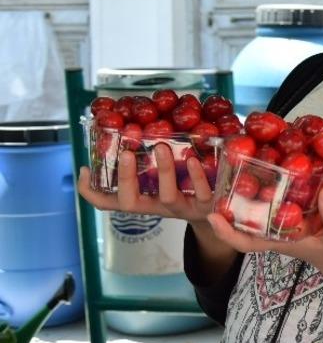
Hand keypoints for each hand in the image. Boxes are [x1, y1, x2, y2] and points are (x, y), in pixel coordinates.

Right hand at [77, 145, 213, 221]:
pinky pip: (203, 195)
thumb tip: (117, 133)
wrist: (218, 209)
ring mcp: (182, 208)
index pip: (107, 203)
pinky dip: (198, 177)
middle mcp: (157, 207)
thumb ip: (142, 158)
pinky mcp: (207, 206)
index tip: (83, 169)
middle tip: (125, 153)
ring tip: (162, 147)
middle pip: (131, 202)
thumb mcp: (160, 174)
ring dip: (163, 172)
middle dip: (126, 178)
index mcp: (142, 200)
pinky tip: (194, 159)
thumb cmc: (182, 185)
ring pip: (168, 196)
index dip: (92, 192)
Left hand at [206, 185, 322, 317]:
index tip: (212, 217)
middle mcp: (281, 232)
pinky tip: (275, 172)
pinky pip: (280, 204)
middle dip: (232, 206)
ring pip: (261, 212)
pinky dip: (274, 190)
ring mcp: (288, 225)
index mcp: (284, 242)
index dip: (227, 233)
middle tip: (220, 180)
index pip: (247, 243)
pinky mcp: (299, 217)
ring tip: (240, 170)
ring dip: (250, 195)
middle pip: (247, 223)